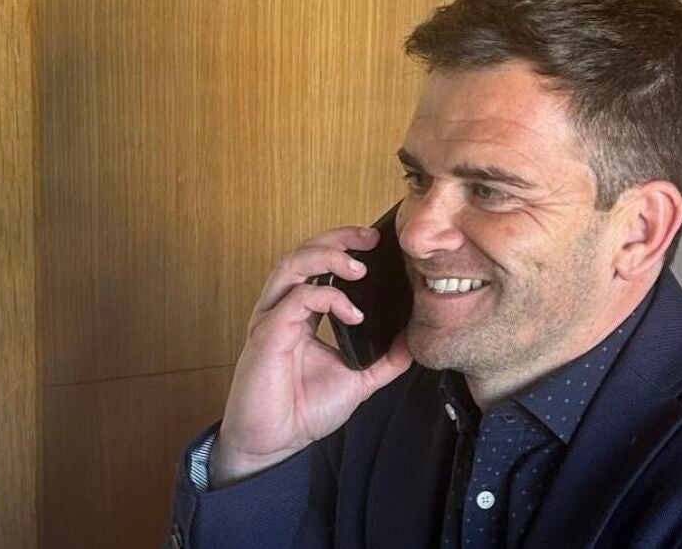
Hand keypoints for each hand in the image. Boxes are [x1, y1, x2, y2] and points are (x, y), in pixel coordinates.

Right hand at [211, 226, 413, 487]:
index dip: (343, 246)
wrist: (274, 443)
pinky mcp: (268, 334)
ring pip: (291, 266)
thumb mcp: (358, 380)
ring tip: (358, 267)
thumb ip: (385, 359)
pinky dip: (327, 297)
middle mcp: (283, 310)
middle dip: (336, 239)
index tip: (375, 242)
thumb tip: (414, 341)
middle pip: (302, 253)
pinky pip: (295, 300)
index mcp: (301, 314)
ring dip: (326, 256)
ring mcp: (272, 319)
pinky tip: (352, 313)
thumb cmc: (304, 410)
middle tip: (369, 239)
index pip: (318, 264)